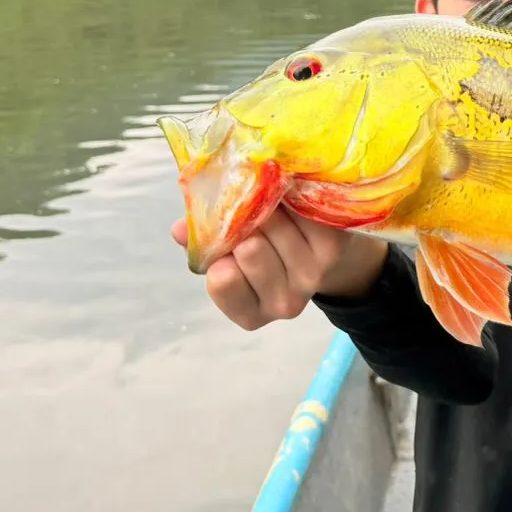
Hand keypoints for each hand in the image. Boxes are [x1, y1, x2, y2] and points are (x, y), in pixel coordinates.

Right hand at [170, 205, 387, 330]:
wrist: (324, 251)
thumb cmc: (268, 249)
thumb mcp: (231, 254)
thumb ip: (205, 242)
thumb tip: (179, 229)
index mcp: (250, 313)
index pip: (223, 281)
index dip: (219, 251)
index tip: (222, 234)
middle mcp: (283, 303)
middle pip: (250, 248)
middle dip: (243, 222)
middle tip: (246, 208)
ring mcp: (311, 278)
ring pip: (274, 225)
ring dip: (266, 206)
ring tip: (269, 202)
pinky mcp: (333, 249)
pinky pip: (301, 212)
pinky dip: (290, 198)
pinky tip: (289, 198)